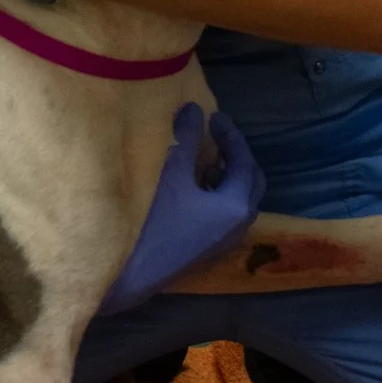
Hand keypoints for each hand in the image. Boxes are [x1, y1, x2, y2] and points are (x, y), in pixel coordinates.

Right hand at [98, 104, 264, 313]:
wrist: (130, 273)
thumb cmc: (153, 221)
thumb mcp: (171, 173)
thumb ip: (186, 139)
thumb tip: (194, 109)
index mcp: (236, 206)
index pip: (243, 161)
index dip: (230, 135)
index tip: (213, 116)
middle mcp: (238, 226)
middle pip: (250, 183)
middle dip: (237, 156)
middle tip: (217, 136)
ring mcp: (224, 240)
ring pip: (238, 200)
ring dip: (227, 176)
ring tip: (205, 159)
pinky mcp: (208, 248)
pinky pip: (225, 214)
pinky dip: (217, 194)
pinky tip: (194, 187)